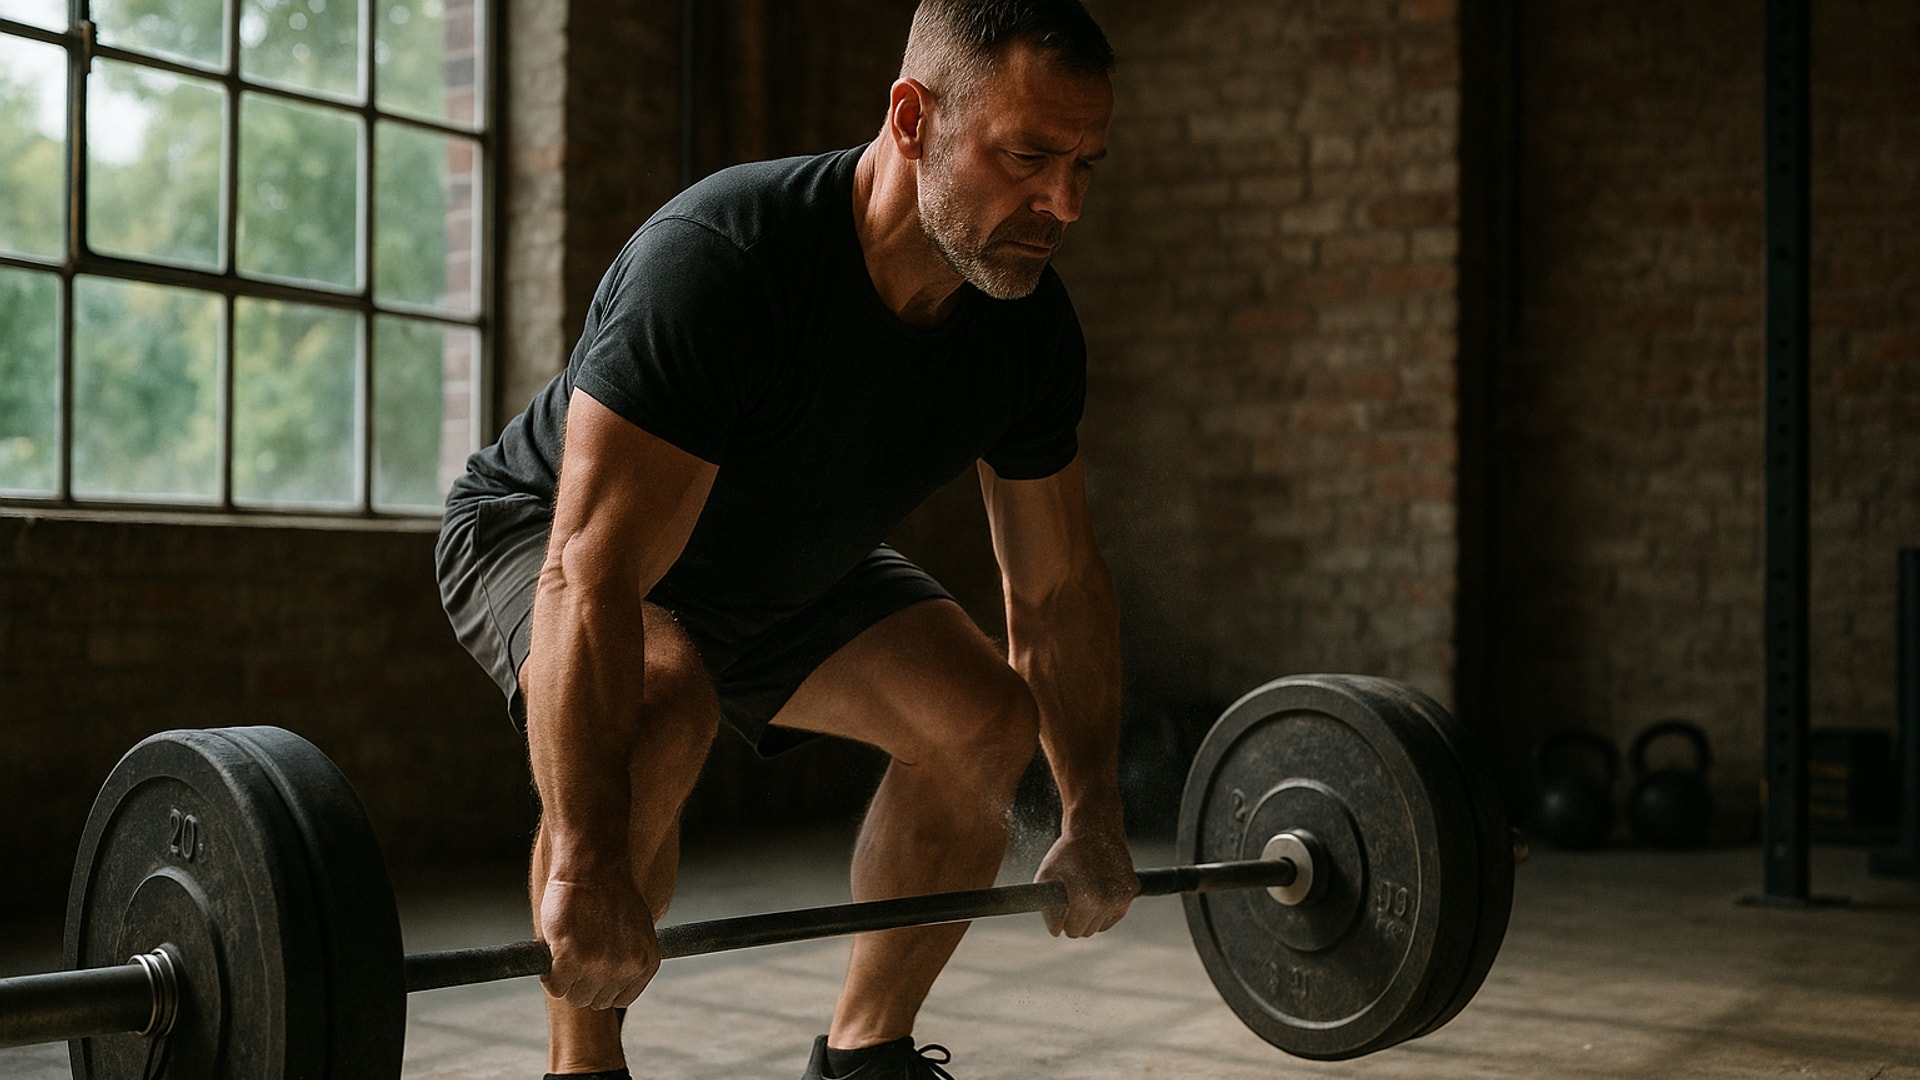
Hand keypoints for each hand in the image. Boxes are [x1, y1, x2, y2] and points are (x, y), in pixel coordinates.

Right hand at [539, 876, 659, 1009]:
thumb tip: (610, 981)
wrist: (594, 864)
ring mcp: (599, 965)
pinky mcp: (570, 958)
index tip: (591, 969)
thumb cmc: (610, 892)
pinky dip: (549, 976)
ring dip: (565, 978)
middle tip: (574, 954)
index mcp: (646, 962)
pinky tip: (552, 954)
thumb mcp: (636, 928)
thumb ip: (627, 957)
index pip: (620, 998)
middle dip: (582, 981)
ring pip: (574, 996)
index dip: (601, 985)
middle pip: (595, 1001)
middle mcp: (627, 967)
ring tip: (565, 949)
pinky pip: (555, 987)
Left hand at [1034, 825, 1138, 937]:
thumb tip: (1055, 931)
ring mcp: (1123, 897)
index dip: (1062, 921)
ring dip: (1091, 914)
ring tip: (1084, 889)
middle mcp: (1108, 902)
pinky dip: (1106, 906)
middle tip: (1071, 898)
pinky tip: (1099, 886)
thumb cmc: (1067, 852)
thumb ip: (1047, 908)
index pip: (1072, 931)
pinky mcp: (1132, 891)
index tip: (1060, 908)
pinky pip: (1115, 912)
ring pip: (1101, 924)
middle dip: (1077, 919)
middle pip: (1087, 931)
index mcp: (1086, 900)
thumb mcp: (1046, 876)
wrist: (1095, 828)